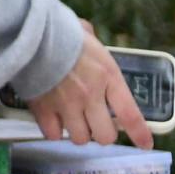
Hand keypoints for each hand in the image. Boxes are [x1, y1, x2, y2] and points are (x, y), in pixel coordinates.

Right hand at [26, 22, 153, 147]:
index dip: (139, 134)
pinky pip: (53, 135)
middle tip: (95, 123)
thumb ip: (93, 44)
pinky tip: (53, 118)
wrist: (29, 32)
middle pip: (105, 136)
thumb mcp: (86, 35)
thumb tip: (89, 36)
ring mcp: (67, 105)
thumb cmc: (59, 30)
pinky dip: (54, 130)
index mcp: (108, 76)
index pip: (130, 114)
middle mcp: (91, 95)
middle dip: (101, 132)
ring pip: (80, 138)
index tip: (145, 143)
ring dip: (77, 131)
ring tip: (72, 119)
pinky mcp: (43, 110)